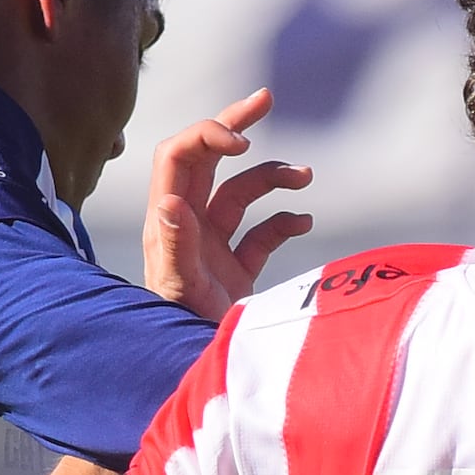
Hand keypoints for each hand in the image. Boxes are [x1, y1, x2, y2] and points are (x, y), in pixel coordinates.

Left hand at [137, 88, 312, 323]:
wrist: (201, 377)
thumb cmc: (184, 336)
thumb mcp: (178, 292)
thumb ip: (174, 247)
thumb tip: (172, 201)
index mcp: (168, 224)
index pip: (179, 156)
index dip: (208, 136)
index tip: (245, 142)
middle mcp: (187, 228)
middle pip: (206, 161)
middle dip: (234, 127)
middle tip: (265, 98)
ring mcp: (212, 249)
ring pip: (242, 194)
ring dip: (273, 178)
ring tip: (305, 177)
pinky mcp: (235, 272)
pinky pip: (261, 233)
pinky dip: (284, 221)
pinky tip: (303, 223)